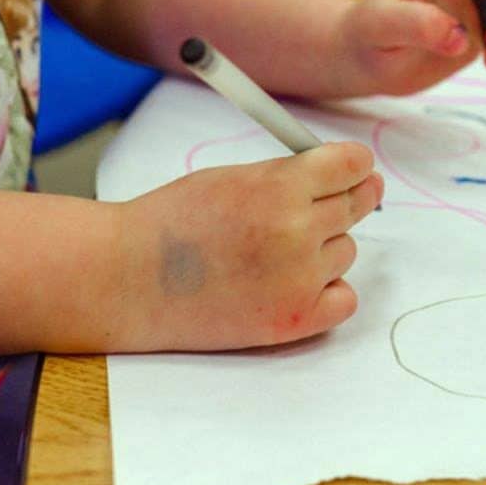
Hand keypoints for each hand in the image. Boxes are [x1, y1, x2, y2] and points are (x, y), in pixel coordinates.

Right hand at [116, 142, 382, 350]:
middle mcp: (297, 232)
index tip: (358, 169)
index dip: (357, 165)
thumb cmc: (173, 223)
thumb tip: (342, 173)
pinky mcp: (295, 319)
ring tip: (275, 253)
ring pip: (346, 252)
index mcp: (281, 188)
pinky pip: (345, 298)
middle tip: (342, 201)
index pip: (352, 165)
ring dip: (324, 249)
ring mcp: (299, 279)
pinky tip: (297, 284)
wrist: (127, 280)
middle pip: (357, 205)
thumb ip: (288, 176)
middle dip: (352, 198)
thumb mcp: (232, 178)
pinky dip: (328, 291)